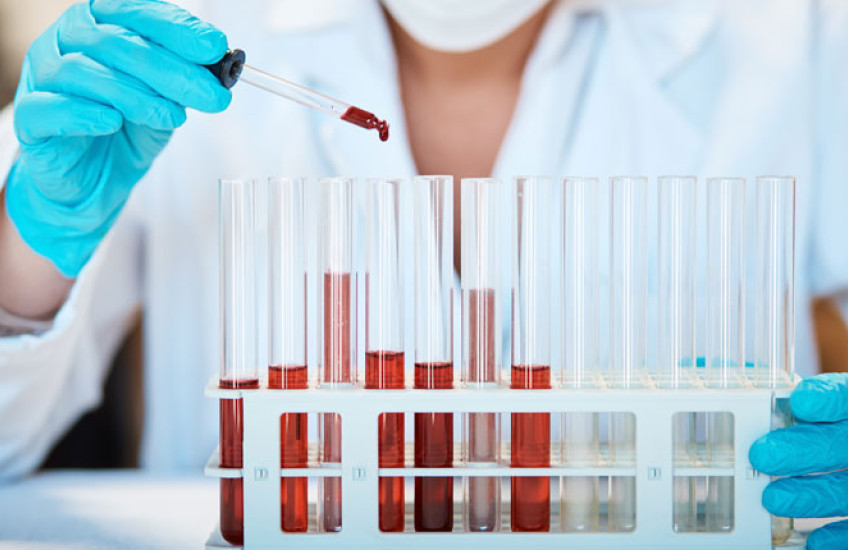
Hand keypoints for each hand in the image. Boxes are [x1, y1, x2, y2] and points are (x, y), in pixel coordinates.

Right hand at [5, 0, 230, 276]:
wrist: (95, 178)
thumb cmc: (128, 128)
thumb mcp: (166, 100)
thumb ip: (186, 80)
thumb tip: (223, 67)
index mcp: (99, 23)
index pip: (135, 12)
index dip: (176, 28)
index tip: (216, 48)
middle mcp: (65, 40)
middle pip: (115, 42)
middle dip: (171, 69)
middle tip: (213, 96)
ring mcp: (43, 76)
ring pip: (84, 71)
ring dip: (137, 95)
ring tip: (176, 118)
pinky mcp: (31, 118)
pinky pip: (51, 107)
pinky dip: (85, 113)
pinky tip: (114, 122)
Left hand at [749, 373, 847, 549]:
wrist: (840, 448)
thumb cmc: (815, 420)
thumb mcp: (801, 397)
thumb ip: (758, 383)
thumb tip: (703, 366)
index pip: (847, 396)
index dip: (829, 398)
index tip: (801, 401)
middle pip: (841, 444)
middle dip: (803, 450)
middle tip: (761, 455)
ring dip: (812, 496)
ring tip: (772, 500)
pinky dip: (841, 535)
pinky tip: (815, 542)